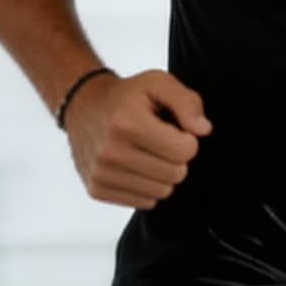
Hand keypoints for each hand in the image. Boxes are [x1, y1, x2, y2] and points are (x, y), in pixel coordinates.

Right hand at [65, 68, 211, 208]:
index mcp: (128, 123)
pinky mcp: (97, 189)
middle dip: (175, 158)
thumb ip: (187, 102)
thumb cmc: (126, 97)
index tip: (173, 129)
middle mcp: (111, 151)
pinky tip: (134, 165)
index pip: (185, 152)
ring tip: (146, 152)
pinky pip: (144, 202)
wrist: (82, 106)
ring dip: (162, 174)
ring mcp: (102, 173)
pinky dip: (146, 186)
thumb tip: (203, 130)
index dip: (187, 140)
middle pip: (175, 175)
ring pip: (162, 192)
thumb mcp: (158, 83)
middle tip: (160, 141)